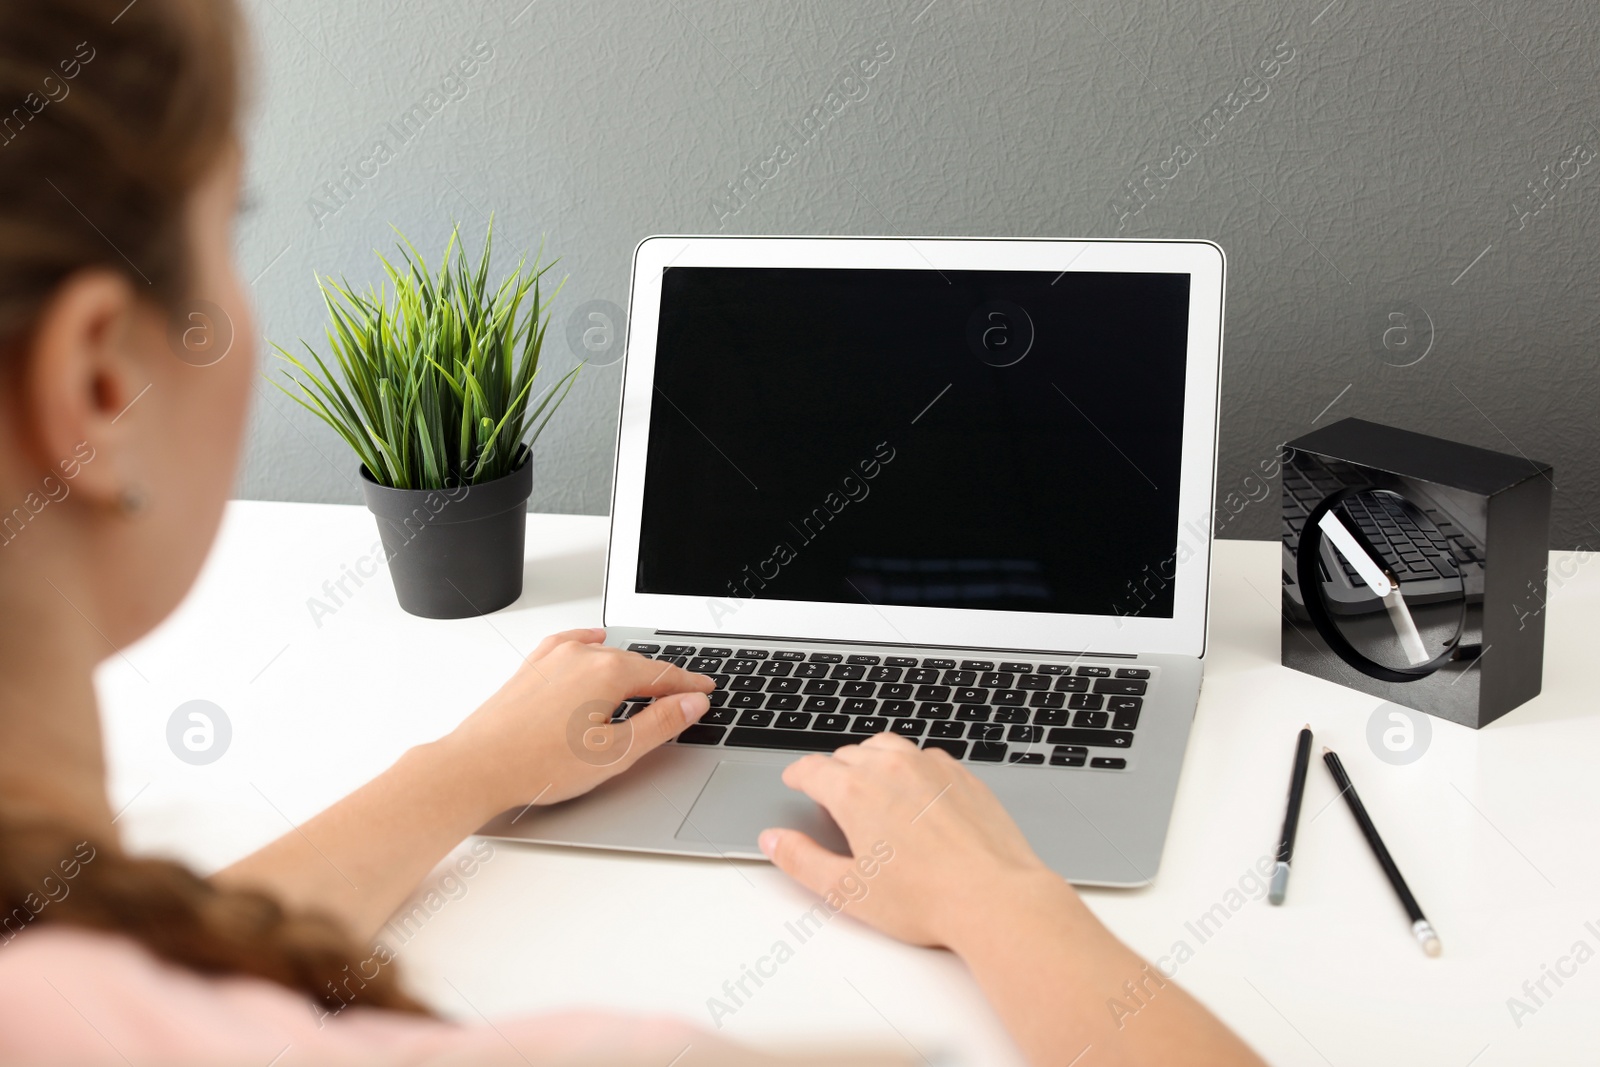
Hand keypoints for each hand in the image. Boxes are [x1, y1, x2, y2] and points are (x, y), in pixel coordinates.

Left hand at [448, 629, 715, 812]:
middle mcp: (582, 655)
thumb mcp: (615, 753)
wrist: (476, 766)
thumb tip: (692, 703)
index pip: (663, 675)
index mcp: (608, 672)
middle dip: (663, 678)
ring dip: (631, 666)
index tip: (706, 690)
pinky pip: (572, 642)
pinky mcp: (533, 666)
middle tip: (686, 692)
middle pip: (637, 663)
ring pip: (605, 653)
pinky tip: (595, 640)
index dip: (689, 685)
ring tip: (649, 680)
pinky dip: (591, 642)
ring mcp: (553, 657)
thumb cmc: (538, 765)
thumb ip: (660, 724)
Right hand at [759, 733, 1068, 949]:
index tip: (796, 780)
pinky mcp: (961, 774)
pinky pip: (924, 757)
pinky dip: (909, 767)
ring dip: (870, 761)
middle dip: (833, 772)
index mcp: (855, 792)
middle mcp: (892, 768)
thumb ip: (802, 860)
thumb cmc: (927, 898)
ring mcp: (930, 767)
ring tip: (869, 787)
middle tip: (830, 797)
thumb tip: (775, 841)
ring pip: (886, 747)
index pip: (812, 768)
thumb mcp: (847, 890)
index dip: (798, 775)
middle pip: (848, 754)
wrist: (994, 896)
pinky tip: (913, 793)